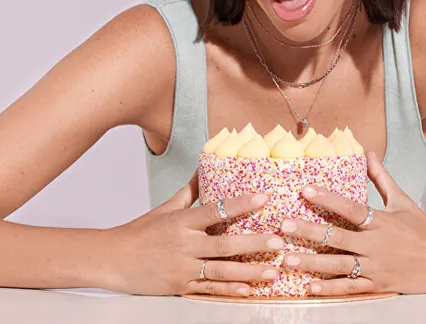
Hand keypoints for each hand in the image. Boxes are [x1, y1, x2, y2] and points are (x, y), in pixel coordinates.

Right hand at [102, 170, 283, 296]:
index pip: (215, 211)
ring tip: (272, 271)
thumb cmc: (141, 231)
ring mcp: (183, 269)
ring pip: (221, 271)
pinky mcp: (180, 287)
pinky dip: (229, 290)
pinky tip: (247, 291)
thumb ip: (189, 191)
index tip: (263, 198)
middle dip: (254, 244)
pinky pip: (209, 289)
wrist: (113, 260)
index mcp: (182, 222)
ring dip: (249, 273)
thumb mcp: (166, 207)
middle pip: (224, 245)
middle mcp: (184, 245)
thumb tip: (204, 168)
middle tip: (278, 242)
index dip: (240, 204)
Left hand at [278, 151, 425, 295]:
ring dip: (311, 262)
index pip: (350, 208)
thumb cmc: (422, 229)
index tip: (305, 190)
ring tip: (287, 258)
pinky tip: (310, 285)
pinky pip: (350, 287)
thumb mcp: (402, 200)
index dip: (327, 198)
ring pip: (338, 265)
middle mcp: (375, 245)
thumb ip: (381, 178)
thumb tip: (368, 153)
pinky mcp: (377, 285)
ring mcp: (375, 267)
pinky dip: (330, 288)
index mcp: (380, 221)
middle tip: (283, 226)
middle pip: (337, 237)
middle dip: (308, 231)